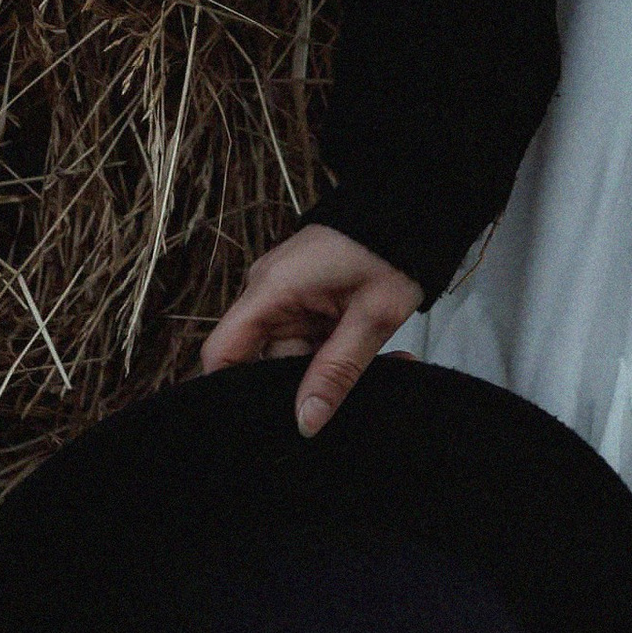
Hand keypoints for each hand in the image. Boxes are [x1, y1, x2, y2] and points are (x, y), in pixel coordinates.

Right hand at [201, 221, 426, 436]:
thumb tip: (305, 423)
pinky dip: (339, 349)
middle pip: (266, 361)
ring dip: (334, 366)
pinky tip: (381, 353)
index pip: (223, 353)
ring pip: (296, 354)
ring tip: (384, 364)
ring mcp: (285, 294)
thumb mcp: (371, 318)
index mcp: (271, 290)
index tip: (264, 424)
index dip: (233, 393)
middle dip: (309, 384)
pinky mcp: (304, 296)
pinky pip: (311, 338)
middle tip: (353, 397)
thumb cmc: (389, 251)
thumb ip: (336, 371)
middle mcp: (267, 292)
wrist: (408, 208)